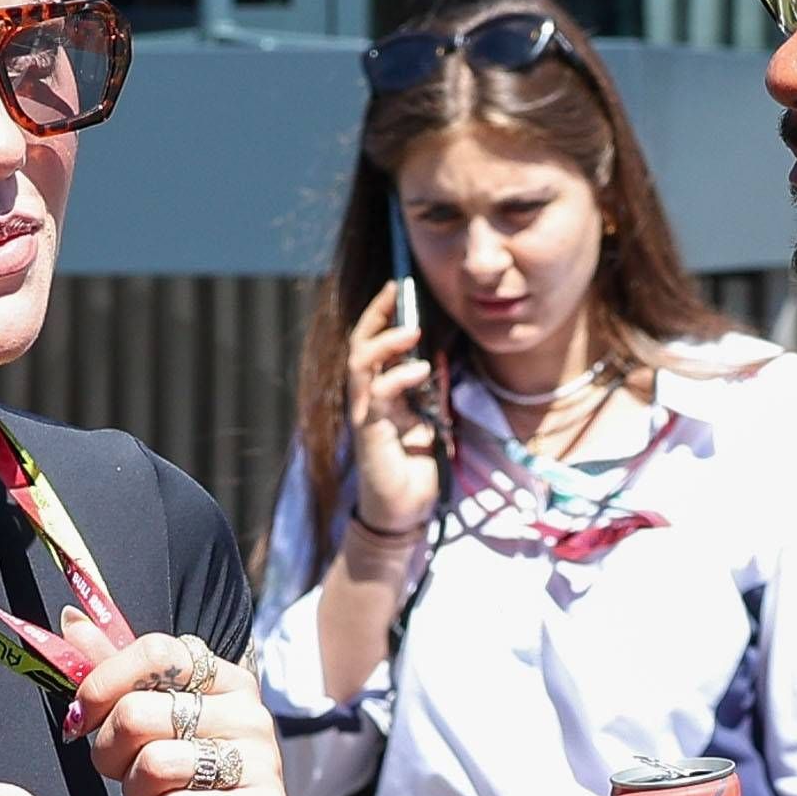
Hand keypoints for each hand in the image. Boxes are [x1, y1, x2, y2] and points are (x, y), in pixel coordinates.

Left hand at [62, 628, 302, 795]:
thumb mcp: (153, 735)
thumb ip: (118, 679)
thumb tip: (72, 621)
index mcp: (226, 681)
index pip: (156, 649)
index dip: (103, 683)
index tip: (82, 718)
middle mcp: (251, 713)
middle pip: (139, 713)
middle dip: (110, 756)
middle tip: (125, 778)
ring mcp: (262, 761)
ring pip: (154, 764)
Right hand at [337, 281, 442, 543]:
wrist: (403, 510)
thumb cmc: (414, 465)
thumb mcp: (428, 417)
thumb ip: (427, 389)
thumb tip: (437, 357)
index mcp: (378, 390)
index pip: (371, 342)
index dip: (381, 313)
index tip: (398, 285)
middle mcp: (365, 398)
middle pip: (358, 344)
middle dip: (376, 315)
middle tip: (396, 291)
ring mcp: (364, 414)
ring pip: (360, 364)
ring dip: (385, 342)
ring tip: (411, 330)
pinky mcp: (369, 433)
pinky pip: (378, 397)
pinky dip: (399, 379)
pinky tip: (420, 373)